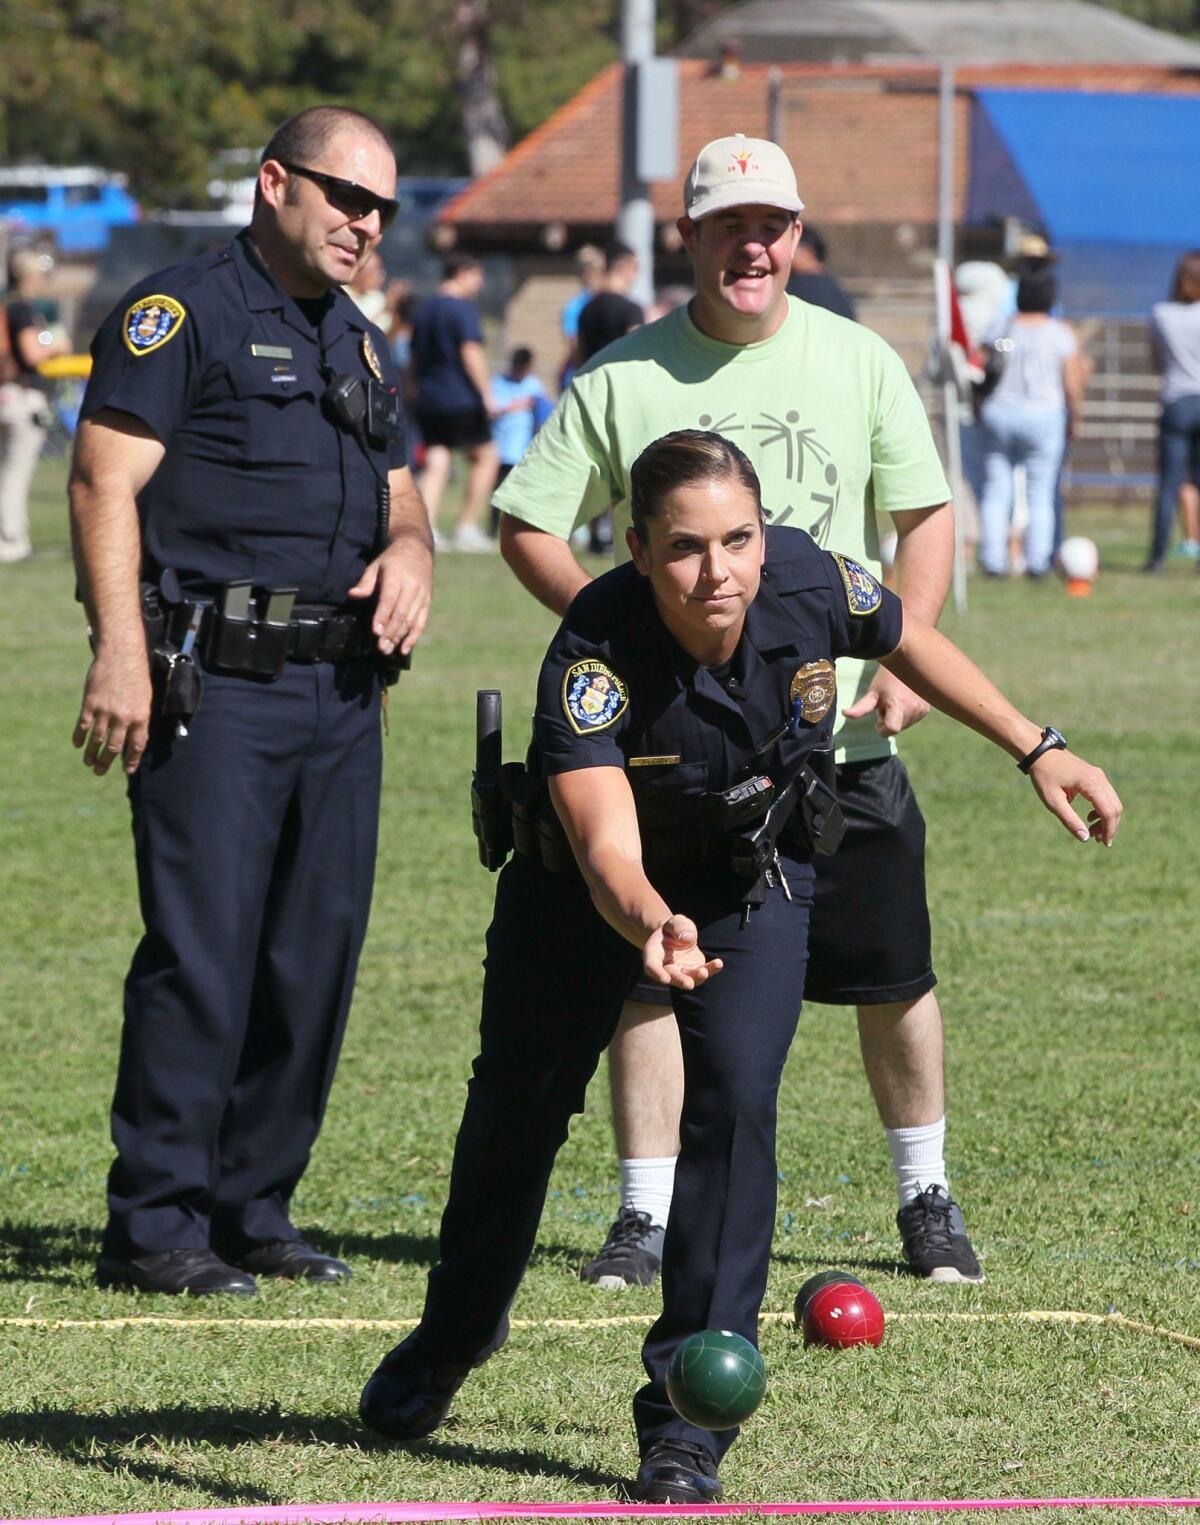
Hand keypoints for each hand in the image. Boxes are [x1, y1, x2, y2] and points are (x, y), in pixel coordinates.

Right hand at [72, 646, 152, 776]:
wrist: (121, 655)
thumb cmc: (136, 676)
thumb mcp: (145, 699)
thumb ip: (139, 718)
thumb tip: (133, 738)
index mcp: (141, 717)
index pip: (137, 746)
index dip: (131, 760)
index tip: (126, 770)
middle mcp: (123, 717)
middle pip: (115, 747)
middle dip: (107, 762)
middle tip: (100, 771)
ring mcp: (105, 711)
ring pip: (97, 740)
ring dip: (92, 754)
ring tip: (88, 763)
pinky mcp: (90, 704)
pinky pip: (83, 726)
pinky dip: (79, 737)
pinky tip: (78, 745)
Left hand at [347, 535, 433, 657]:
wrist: (417, 550)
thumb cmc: (391, 560)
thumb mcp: (376, 566)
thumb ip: (366, 582)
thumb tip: (353, 595)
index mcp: (397, 576)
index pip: (390, 599)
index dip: (383, 616)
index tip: (376, 631)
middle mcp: (412, 587)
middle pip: (401, 613)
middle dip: (391, 632)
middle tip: (381, 647)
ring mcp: (422, 596)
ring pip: (411, 620)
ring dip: (399, 637)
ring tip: (388, 650)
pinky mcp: (426, 603)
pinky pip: (421, 622)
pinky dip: (414, 637)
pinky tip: (404, 649)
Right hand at [643, 915, 722, 990]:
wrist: (678, 934)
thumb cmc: (673, 927)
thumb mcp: (674, 922)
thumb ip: (678, 927)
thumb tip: (687, 939)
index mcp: (653, 953)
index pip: (651, 966)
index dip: (657, 973)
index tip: (665, 979)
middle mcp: (665, 966)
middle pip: (671, 976)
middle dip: (681, 980)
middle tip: (689, 984)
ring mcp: (680, 971)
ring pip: (688, 977)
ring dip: (696, 977)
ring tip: (705, 972)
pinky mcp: (694, 970)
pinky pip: (703, 971)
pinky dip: (711, 969)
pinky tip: (718, 963)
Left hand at [843, 667, 929, 736]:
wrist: (905, 662)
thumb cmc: (884, 679)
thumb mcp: (872, 693)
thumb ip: (860, 708)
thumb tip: (844, 714)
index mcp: (898, 705)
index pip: (892, 730)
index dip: (882, 728)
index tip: (878, 720)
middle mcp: (913, 708)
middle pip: (897, 728)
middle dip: (888, 720)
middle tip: (886, 703)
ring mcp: (922, 708)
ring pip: (905, 725)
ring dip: (897, 717)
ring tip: (895, 699)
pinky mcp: (927, 708)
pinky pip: (913, 719)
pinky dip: (907, 714)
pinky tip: (905, 699)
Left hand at [1027, 750, 1122, 845]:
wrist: (1041, 754)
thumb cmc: (1044, 777)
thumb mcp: (1053, 802)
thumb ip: (1070, 820)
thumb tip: (1085, 838)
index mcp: (1091, 784)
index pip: (1109, 811)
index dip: (1109, 829)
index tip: (1104, 844)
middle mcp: (1100, 778)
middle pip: (1115, 807)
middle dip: (1109, 826)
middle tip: (1097, 840)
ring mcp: (1099, 776)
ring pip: (1113, 802)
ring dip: (1106, 819)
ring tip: (1092, 832)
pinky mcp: (1096, 776)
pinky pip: (1107, 796)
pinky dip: (1103, 809)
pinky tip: (1090, 817)